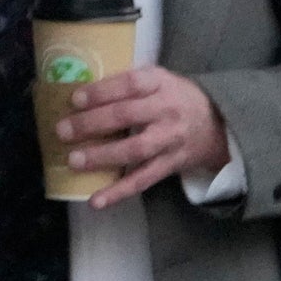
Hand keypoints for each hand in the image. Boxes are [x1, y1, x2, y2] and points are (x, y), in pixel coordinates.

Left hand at [59, 66, 229, 210]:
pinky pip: (143, 180)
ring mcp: (171, 140)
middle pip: (127, 116)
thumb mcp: (160, 80)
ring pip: (135, 150)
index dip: (102, 91)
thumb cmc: (176, 98)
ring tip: (73, 161)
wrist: (218, 125)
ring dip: (103, 156)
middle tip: (62, 131)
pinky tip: (96, 200)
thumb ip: (128, 84)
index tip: (75, 99)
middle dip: (92, 124)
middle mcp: (168, 111)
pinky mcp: (171, 165)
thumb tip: (78, 94)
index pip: (131, 84)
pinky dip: (119, 192)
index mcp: (162, 84)